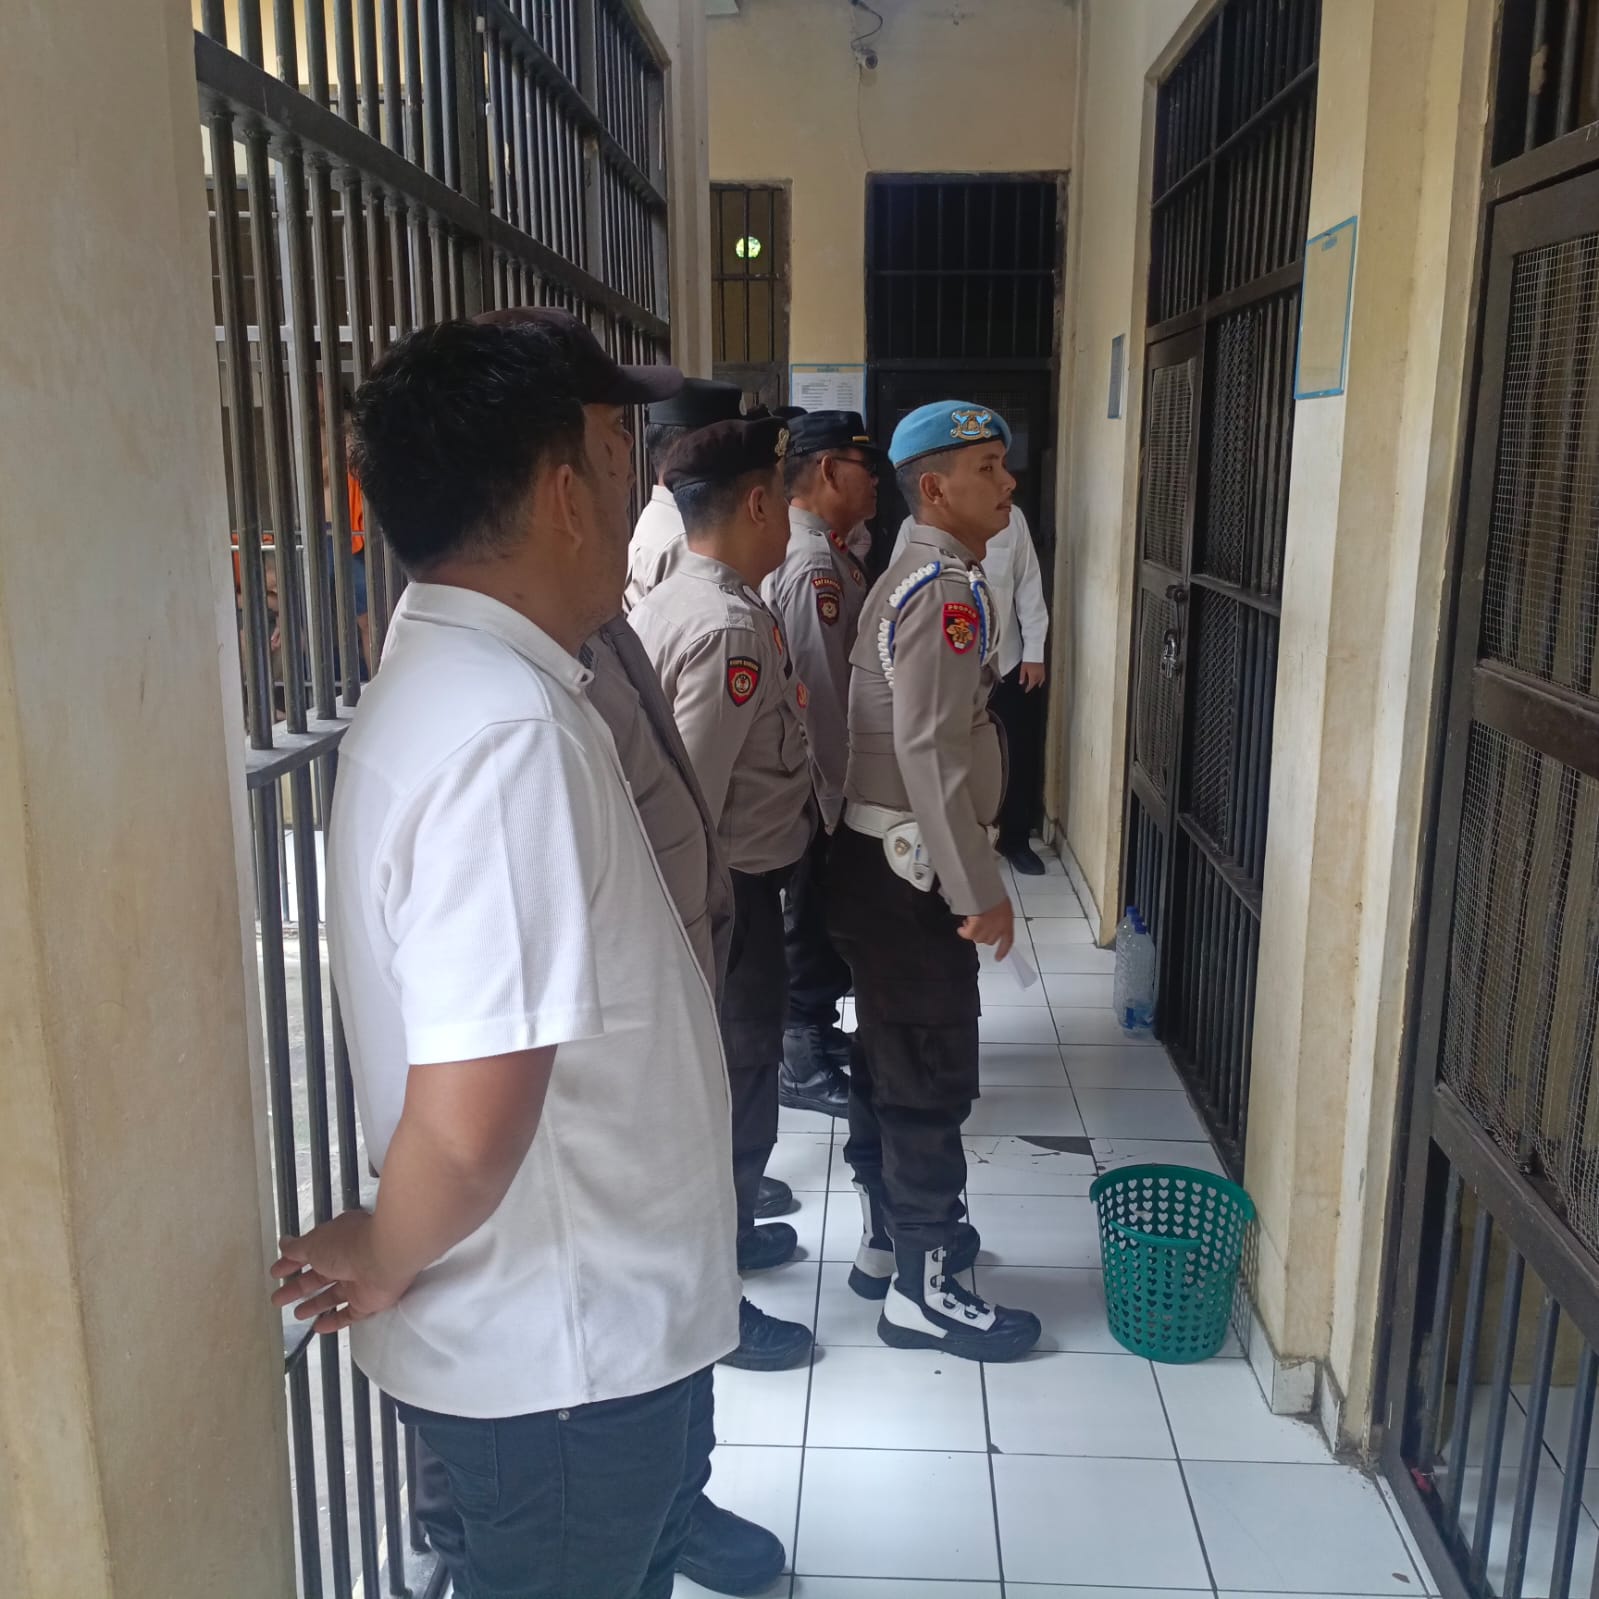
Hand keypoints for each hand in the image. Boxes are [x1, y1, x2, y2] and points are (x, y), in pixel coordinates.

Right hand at [270, 1210, 411, 1335]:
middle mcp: (350, 1259)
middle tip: (278, 1298)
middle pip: (320, 1276)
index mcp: (338, 1239)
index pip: (311, 1252)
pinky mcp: (368, 1301)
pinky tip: (318, 1327)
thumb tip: (283, 1244)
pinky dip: (334, 1321)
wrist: (385, 1258)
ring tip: (296, 1314)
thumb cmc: (348, 1245)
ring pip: (333, 1296)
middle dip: (298, 1287)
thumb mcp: (314, 1243)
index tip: (276, 1273)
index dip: (292, 1263)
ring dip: (315, 1305)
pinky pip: (349, 1315)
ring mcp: (360, 1281)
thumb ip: (298, 1248)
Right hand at [958, 895, 1015, 960]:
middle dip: (983, 935)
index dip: (1003, 950)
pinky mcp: (976, 926)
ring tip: (968, 922)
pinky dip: (964, 932)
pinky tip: (961, 928)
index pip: (1008, 941)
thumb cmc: (994, 892)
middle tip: (977, 926)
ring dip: (973, 932)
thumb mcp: (1002, 905)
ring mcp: (987, 928)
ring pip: (978, 938)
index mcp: (1008, 922)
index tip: (998, 958)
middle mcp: (999, 928)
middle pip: (990, 941)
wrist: (985, 887)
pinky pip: (968, 934)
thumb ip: (999, 916)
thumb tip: (990, 923)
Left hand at [1019, 662, 1045, 691]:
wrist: (1034, 653)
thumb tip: (1021, 683)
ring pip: (1039, 681)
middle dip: (1031, 686)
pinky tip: (1040, 684)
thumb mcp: (1023, 668)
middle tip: (1028, 688)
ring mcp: (1041, 673)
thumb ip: (1022, 676)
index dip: (1028, 689)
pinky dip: (1041, 681)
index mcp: (1033, 676)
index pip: (1031, 685)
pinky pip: (1043, 678)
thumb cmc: (1028, 660)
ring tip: (1033, 686)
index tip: (1026, 691)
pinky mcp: (1043, 670)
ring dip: (1035, 684)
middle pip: (1035, 683)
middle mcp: (1038, 675)